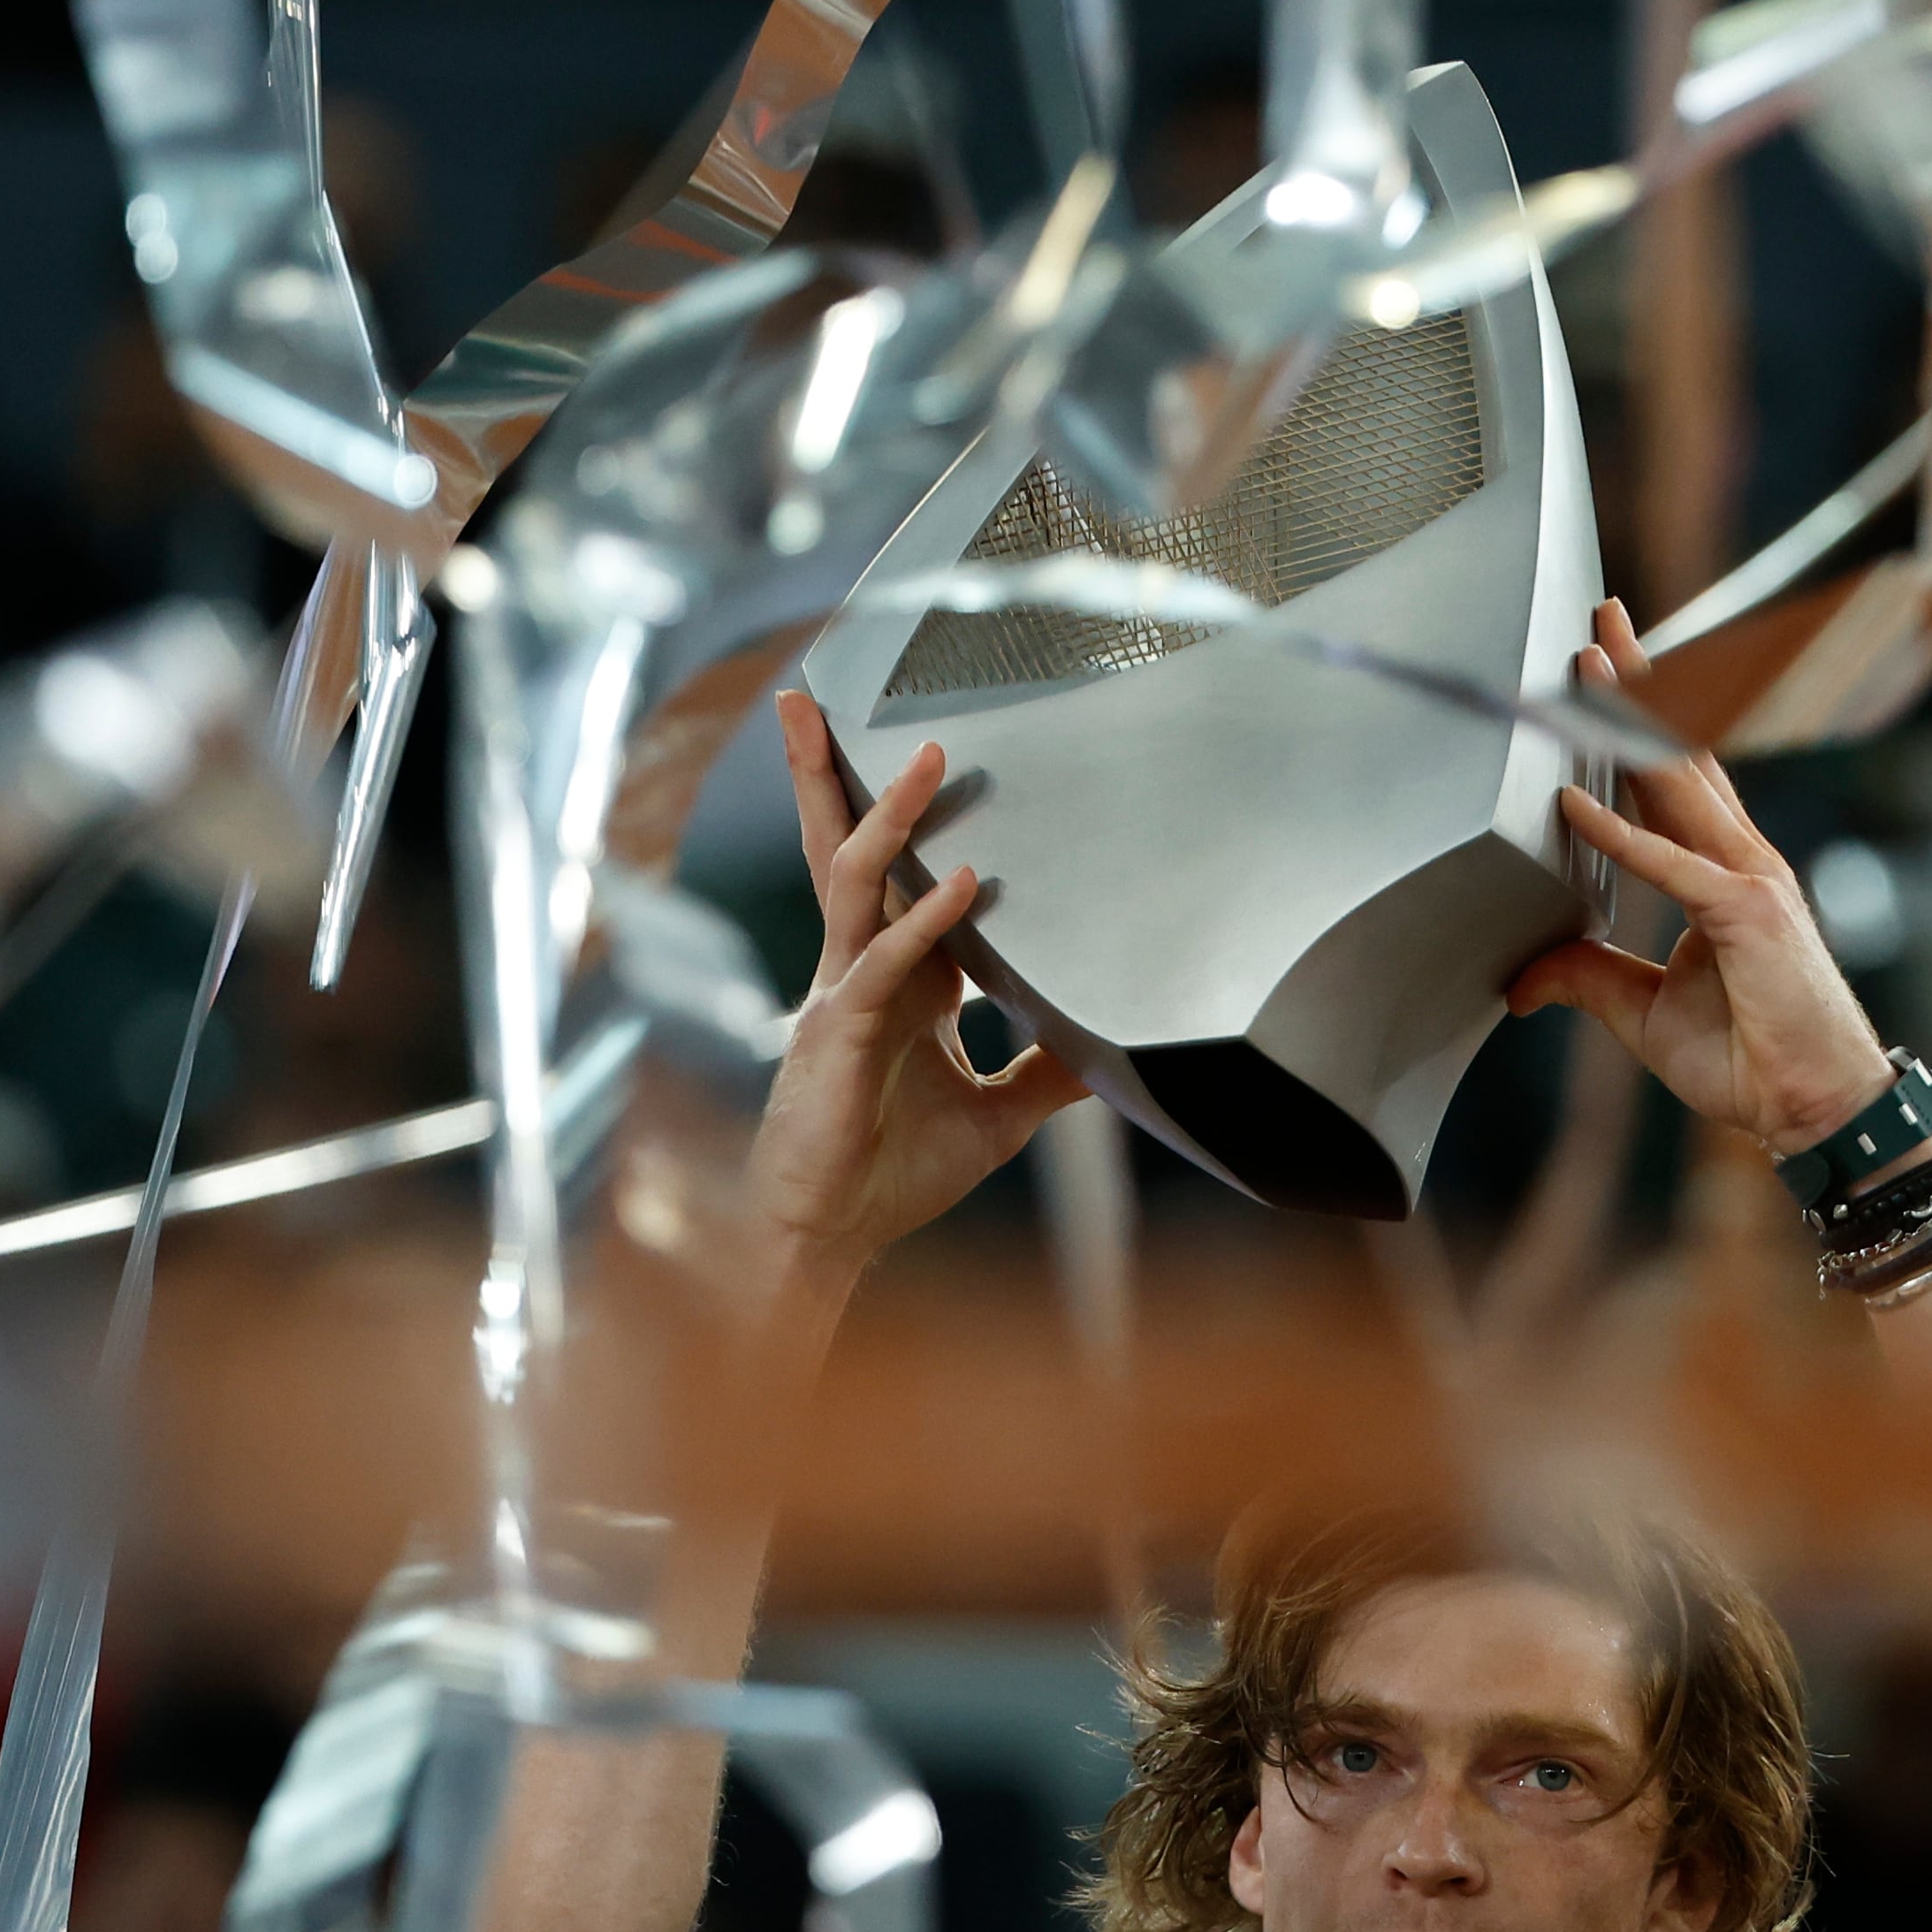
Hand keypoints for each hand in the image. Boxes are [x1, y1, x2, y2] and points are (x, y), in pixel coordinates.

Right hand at [742, 692, 1083, 1292]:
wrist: (836, 1237)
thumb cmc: (894, 1172)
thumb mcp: (998, 1115)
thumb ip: (1047, 1073)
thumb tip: (1112, 1051)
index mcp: (894, 978)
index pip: (892, 874)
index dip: (902, 814)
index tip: (928, 749)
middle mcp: (861, 969)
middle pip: (843, 849)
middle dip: (830, 771)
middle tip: (818, 694)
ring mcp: (842, 994)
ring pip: (855, 880)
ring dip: (890, 815)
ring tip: (929, 757)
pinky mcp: (839, 1032)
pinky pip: (888, 963)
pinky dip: (929, 922)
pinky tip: (969, 886)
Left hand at [1505, 600, 1894, 1157]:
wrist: (1813, 1110)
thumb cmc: (1750, 1059)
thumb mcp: (1642, 1013)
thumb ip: (1588, 979)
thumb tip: (1523, 978)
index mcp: (1721, 873)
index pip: (1672, 780)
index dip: (1637, 722)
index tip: (1602, 667)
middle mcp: (1741, 860)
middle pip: (1680, 754)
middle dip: (1638, 684)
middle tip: (1598, 621)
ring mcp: (1750, 881)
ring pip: (1679, 784)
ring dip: (1630, 723)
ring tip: (1587, 666)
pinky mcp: (1748, 916)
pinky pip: (1672, 867)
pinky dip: (1620, 836)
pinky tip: (1572, 806)